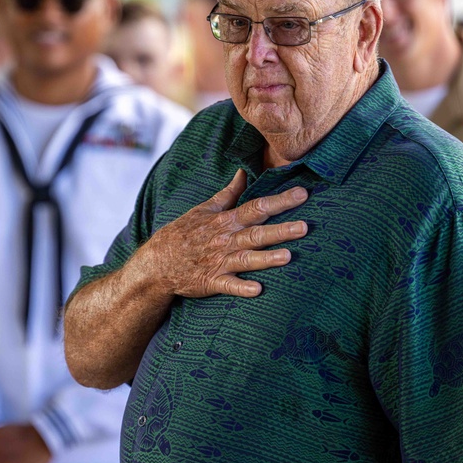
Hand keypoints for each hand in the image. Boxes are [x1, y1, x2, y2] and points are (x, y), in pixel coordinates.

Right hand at [134, 168, 307, 298]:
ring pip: (247, 258)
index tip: (302, 195)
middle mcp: (225, 241)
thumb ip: (227, 194)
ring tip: (288, 256)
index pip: (256, 207)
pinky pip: (228, 286)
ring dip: (266, 258)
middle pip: (257, 233)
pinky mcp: (212, 281)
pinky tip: (257, 290)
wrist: (157, 262)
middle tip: (305, 227)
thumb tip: (243, 173)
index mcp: (225, 221)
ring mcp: (219, 262)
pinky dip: (241, 288)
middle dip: (281, 230)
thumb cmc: (182, 234)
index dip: (279, 201)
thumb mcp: (203, 209)